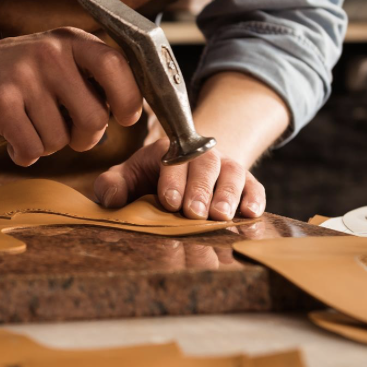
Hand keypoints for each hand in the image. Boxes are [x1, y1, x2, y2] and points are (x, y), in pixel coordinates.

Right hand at [0, 27, 142, 166]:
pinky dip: (23, 153)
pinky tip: (11, 138)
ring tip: (27, 124)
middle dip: (83, 138)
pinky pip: (31, 149)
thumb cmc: (13, 73)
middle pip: (94, 119)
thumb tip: (134, 111)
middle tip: (63, 131)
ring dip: (46, 144)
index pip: (117, 68)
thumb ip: (90, 77)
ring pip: (60, 140)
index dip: (128, 99)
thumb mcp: (54, 59)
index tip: (123, 117)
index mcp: (70, 40)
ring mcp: (23, 76)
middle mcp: (50, 53)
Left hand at [93, 138, 265, 219]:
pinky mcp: (246, 183)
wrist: (186, 171)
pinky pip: (255, 187)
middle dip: (200, 189)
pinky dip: (255, 199)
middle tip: (194, 213)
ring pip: (233, 174)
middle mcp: (202, 156)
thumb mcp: (127, 177)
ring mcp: (226, 168)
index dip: (172, 179)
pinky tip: (251, 213)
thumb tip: (110, 198)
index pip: (174, 159)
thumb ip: (113, 185)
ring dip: (228, 194)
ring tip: (220, 215)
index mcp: (170, 151)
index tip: (169, 201)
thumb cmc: (149, 178)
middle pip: (206, 166)